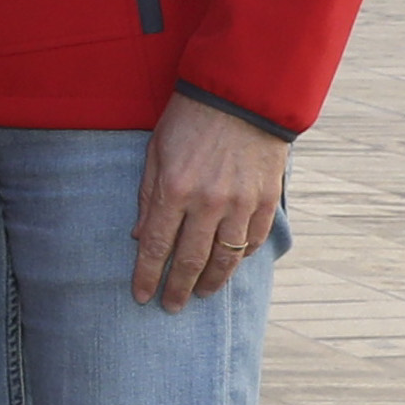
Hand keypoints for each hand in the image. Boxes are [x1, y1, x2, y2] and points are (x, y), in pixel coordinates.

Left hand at [131, 90, 288, 309]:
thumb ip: (148, 197)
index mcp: (174, 190)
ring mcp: (241, 203)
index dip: (146, 275)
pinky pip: (252, 240)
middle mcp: (208, 202)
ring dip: (211, 281)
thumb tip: (138, 237)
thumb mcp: (155, 153)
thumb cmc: (189, 121)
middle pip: (190, 260)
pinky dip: (240, 258)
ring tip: (201, 295)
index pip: (156, 247)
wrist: (241, 97)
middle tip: (170, 306)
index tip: (140, 296)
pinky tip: (229, 266)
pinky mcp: (266, 200)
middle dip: (178, 289)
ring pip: (225, 257)